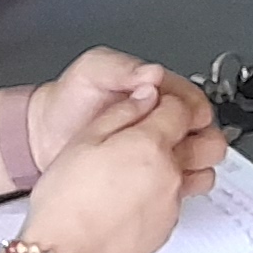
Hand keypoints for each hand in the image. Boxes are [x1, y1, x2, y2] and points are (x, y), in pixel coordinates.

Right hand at [13, 63, 225, 252]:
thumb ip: (122, 112)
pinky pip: (179, 200)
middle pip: (206, 141)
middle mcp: (170, 173)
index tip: (155, 104)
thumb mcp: (84, 140)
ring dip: (186, 163)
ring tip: (152, 165)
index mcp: (150, 145)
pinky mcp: (168, 227)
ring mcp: (173, 203)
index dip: (167, 101)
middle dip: (193, 131)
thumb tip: (145, 97)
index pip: (182, 108)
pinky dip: (166, 192)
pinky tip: (136, 195)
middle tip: (167, 130)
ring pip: (198, 173)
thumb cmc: (65, 202)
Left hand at [22, 46, 215, 179]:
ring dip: (193, 164)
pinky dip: (181, 184)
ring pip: (200, 159)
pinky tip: (163, 183)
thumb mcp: (92, 70)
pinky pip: (182, 182)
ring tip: (169, 166)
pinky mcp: (152, 175)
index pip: (195, 102)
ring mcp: (159, 150)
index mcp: (158, 92)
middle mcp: (164, 121)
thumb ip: (122, 68)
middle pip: (207, 132)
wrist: (45, 136)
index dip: (193, 112)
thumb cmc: (69, 100)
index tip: (183, 121)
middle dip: (199, 140)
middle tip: (176, 147)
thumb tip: (153, 74)